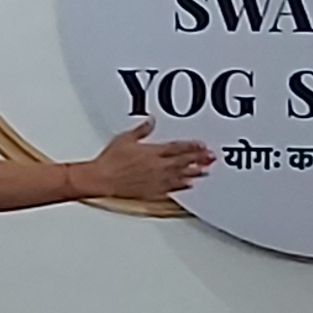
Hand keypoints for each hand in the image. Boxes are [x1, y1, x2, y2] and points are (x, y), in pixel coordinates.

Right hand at [73, 122, 211, 200]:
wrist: (102, 179)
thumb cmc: (110, 161)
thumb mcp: (125, 139)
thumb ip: (141, 130)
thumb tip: (151, 121)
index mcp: (152, 152)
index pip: (176, 148)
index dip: (191, 146)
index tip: (202, 145)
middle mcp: (157, 167)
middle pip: (183, 162)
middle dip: (198, 159)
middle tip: (211, 157)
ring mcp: (155, 180)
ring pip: (180, 176)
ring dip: (194, 173)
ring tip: (206, 171)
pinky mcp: (151, 192)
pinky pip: (170, 189)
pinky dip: (181, 187)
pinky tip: (189, 185)